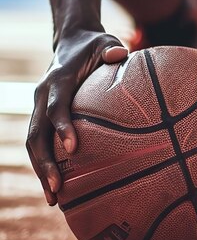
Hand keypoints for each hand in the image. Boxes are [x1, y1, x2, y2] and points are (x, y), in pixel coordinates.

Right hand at [26, 30, 127, 205]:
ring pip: (32, 143)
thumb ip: (112, 48)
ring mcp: (38, 106)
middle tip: (58, 188)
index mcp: (57, 79)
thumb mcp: (105, 41)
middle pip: (36, 133)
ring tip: (54, 199)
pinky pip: (39, 143)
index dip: (62, 126)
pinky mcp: (41, 114)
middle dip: (44, 162)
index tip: (73, 148)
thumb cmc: (95, 45)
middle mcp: (42, 94)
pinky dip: (44, 164)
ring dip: (41, 170)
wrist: (72, 40)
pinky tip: (57, 187)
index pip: (56, 105)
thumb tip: (120, 55)